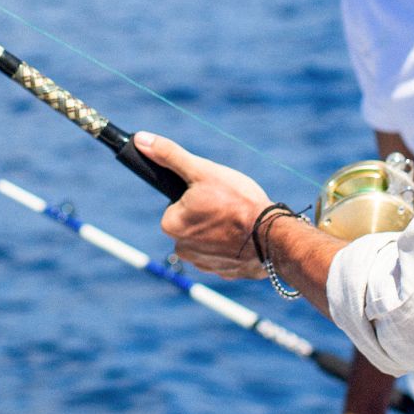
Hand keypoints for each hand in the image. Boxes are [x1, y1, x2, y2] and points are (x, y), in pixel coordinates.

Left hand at [136, 132, 271, 278]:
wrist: (274, 238)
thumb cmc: (237, 201)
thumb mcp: (202, 171)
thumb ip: (170, 155)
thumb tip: (140, 140)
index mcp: (171, 225)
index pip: (178, 203)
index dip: (196, 194)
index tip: (214, 194)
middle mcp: (182, 249)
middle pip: (192, 220)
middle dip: (208, 212)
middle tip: (229, 205)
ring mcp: (204, 264)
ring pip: (208, 237)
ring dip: (221, 229)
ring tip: (239, 220)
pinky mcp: (225, 273)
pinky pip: (225, 253)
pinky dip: (233, 244)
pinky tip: (246, 236)